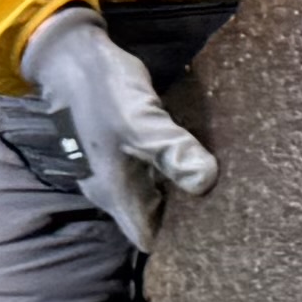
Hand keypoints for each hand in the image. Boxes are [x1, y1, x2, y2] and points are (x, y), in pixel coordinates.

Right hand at [21, 4, 219, 251]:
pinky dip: (170, 171)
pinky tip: (196, 159)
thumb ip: (171, 150)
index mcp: (115, 193)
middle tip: (231, 208)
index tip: (215, 236)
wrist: (70, 57)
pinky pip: (149, 171)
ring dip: (180, 192)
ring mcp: (113, 170)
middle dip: (186, 218)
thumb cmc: (102, 92)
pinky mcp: (120, 150)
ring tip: (224, 187)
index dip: (178, 244)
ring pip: (151, 194)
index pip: (147, 239)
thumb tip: (206, 181)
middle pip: (152, 219)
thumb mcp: (140, 119)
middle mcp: (111, 189)